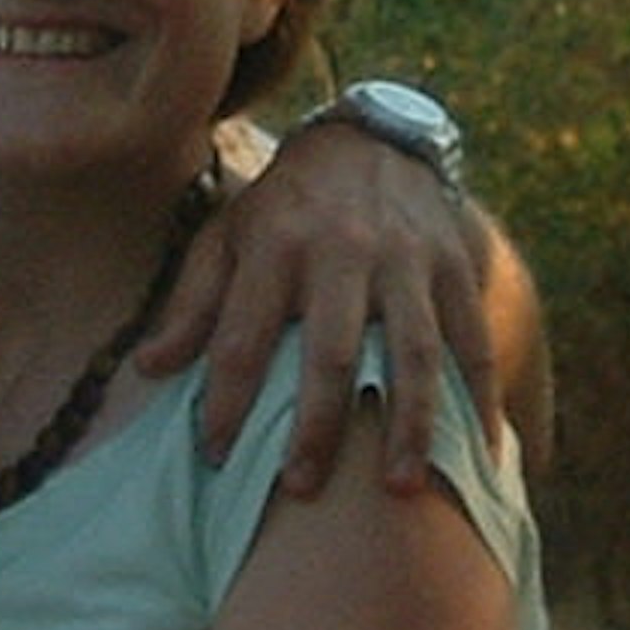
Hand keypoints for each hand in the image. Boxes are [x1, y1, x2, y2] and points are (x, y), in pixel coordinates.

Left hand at [136, 118, 497, 492]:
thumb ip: (192, 302)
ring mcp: (407, 259)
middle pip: (330, 353)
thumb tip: (149, 368)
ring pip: (413, 352)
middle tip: (300, 490)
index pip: (243, 336)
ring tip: (399, 490)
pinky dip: (480, 398)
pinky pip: (472, 340)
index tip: (215, 455)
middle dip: (316, 426)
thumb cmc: (285, 206)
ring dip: (408, 424)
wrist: (373, 139)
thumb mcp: (228, 235)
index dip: (226, 400)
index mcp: (276, 243)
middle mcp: (343, 251)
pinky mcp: (455, 265)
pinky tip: (480, 453)